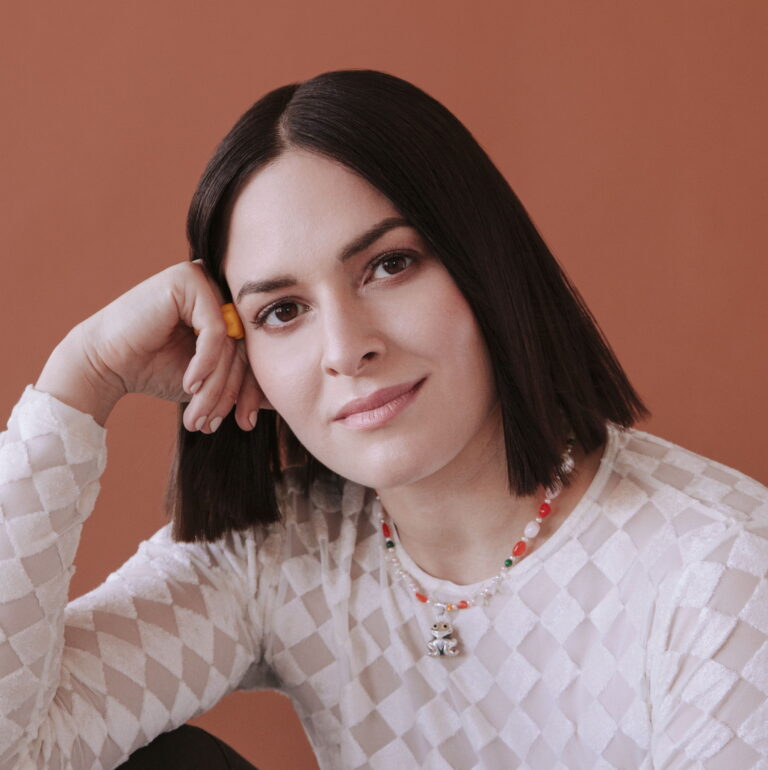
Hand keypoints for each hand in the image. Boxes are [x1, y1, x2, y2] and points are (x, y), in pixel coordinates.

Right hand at [68, 261, 262, 431]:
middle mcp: (219, 289)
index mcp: (227, 309)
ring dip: (215, 385)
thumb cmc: (154, 370)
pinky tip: (189, 384)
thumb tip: (278, 400)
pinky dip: (205, 362)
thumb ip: (240, 381)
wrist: (105, 365)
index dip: (251, 390)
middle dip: (232, 393)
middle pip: (245, 347)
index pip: (253, 350)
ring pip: (231, 342)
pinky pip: (215, 329)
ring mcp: (205, 279)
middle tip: (215, 424)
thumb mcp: (208, 381)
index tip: (245, 423)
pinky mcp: (188, 278)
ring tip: (199, 416)